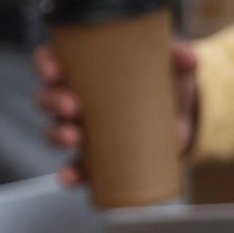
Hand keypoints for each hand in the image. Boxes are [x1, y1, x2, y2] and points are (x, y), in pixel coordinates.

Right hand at [35, 39, 199, 189]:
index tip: (54, 71)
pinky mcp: (97, 157)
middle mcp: (75, 97)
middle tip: (73, 107)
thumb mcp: (174, 65)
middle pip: (47, 97)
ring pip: (54, 130)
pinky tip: (70, 177)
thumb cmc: (168, 83)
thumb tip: (188, 57)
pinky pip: (76, 167)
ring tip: (74, 137)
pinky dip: (69, 174)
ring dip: (57, 135)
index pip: (51, 59)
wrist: (185, 120)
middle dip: (52, 102)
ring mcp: (83, 129)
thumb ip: (181, 55)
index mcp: (85, 68)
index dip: (45, 64)